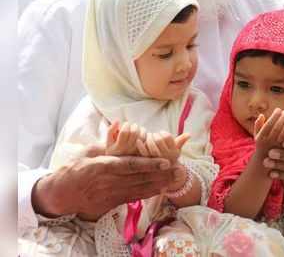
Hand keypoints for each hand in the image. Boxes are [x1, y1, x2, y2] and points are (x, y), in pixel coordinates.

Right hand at [31, 145, 179, 220]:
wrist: (63, 194)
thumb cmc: (75, 169)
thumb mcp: (87, 152)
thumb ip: (106, 140)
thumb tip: (119, 124)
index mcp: (103, 166)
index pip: (130, 164)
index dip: (149, 164)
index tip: (164, 161)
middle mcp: (109, 181)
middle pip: (140, 178)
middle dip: (160, 174)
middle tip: (177, 168)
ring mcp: (111, 194)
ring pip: (139, 189)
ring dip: (158, 184)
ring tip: (174, 178)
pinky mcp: (112, 202)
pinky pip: (134, 197)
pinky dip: (148, 193)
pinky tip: (160, 189)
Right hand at [105, 121, 145, 155]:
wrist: (119, 162)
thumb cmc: (113, 147)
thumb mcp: (108, 140)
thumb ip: (111, 130)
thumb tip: (117, 120)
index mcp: (119, 146)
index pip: (125, 131)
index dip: (126, 125)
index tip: (125, 124)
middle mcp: (128, 149)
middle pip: (134, 132)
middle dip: (133, 125)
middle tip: (131, 126)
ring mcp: (137, 150)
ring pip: (142, 134)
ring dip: (140, 128)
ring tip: (136, 129)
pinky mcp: (143, 150)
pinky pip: (147, 139)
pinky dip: (145, 133)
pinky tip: (141, 133)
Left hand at [136, 131, 189, 164]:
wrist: (163, 174)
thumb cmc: (169, 158)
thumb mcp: (176, 150)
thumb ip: (181, 141)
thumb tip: (189, 134)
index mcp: (173, 152)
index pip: (167, 137)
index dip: (163, 133)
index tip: (161, 133)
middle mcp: (166, 156)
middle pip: (158, 139)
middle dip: (155, 135)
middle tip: (154, 135)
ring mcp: (156, 159)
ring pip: (150, 143)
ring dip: (148, 138)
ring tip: (149, 138)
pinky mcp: (146, 161)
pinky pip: (143, 151)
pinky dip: (140, 145)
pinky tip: (139, 141)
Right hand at [254, 109, 283, 159]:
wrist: (266, 166)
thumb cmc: (262, 147)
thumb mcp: (257, 137)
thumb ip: (258, 126)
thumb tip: (261, 114)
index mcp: (260, 139)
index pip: (268, 124)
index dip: (275, 116)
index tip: (279, 109)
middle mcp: (269, 144)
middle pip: (277, 128)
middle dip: (282, 118)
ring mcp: (278, 149)